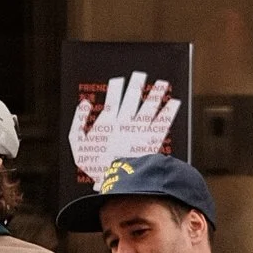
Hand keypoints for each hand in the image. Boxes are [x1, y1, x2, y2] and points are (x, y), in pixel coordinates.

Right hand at [69, 66, 181, 183]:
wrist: (118, 178)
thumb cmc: (95, 164)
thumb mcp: (77, 144)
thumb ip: (78, 123)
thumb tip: (83, 104)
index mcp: (108, 122)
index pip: (112, 99)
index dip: (115, 88)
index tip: (118, 80)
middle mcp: (126, 122)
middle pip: (132, 98)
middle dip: (136, 85)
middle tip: (140, 74)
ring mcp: (141, 129)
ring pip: (150, 106)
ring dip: (156, 93)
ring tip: (162, 84)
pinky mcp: (153, 138)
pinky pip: (164, 121)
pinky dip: (169, 111)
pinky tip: (175, 102)